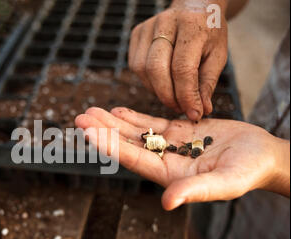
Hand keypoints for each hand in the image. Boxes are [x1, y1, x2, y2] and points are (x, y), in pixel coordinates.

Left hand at [75, 107, 289, 209]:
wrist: (262, 157)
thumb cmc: (247, 173)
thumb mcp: (224, 183)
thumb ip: (195, 191)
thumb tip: (167, 203)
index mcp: (169, 175)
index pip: (132, 158)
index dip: (109, 145)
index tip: (88, 132)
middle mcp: (164, 160)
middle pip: (127, 144)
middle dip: (103, 131)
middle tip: (80, 117)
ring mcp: (170, 145)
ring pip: (136, 132)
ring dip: (113, 122)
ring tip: (91, 111)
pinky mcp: (179, 131)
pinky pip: (152, 123)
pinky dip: (134, 117)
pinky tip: (117, 111)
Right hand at [129, 0, 227, 119]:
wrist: (195, 5)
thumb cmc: (208, 32)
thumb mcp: (217, 55)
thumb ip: (207, 83)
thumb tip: (200, 111)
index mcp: (192, 26)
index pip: (183, 68)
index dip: (186, 96)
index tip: (193, 113)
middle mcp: (166, 23)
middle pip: (156, 69)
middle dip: (167, 96)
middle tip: (179, 108)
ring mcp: (147, 27)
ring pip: (143, 70)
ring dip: (157, 90)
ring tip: (173, 96)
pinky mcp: (136, 33)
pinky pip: (135, 66)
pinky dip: (148, 81)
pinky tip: (162, 82)